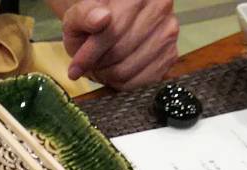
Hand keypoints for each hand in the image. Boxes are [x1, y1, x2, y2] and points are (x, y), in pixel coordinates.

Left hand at [62, 0, 178, 89]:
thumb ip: (84, 16)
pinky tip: (117, 73)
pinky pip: (144, 81)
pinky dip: (125, 84)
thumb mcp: (77, 17)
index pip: (112, 30)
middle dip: (100, 64)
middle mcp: (160, 5)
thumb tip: (101, 19)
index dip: (90, 54)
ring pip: (131, 68)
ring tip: (103, 67)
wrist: (108, 24)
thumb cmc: (91, 22)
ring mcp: (169, 30)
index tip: (75, 68)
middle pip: (121, 51)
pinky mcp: (172, 53)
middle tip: (91, 64)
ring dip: (110, 75)